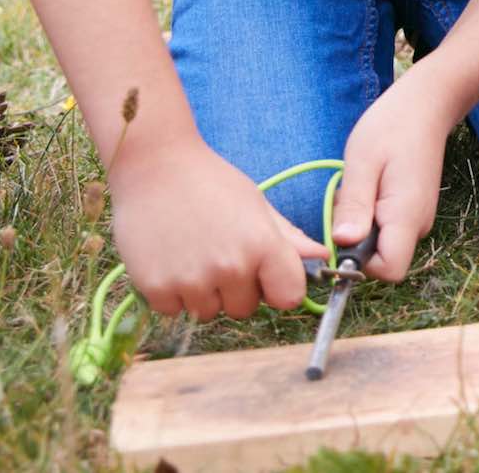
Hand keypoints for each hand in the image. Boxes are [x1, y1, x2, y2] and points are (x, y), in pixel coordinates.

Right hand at [109, 132, 323, 319]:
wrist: (154, 166)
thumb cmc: (210, 182)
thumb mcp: (256, 204)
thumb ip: (289, 238)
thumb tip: (324, 256)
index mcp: (263, 245)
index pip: (289, 297)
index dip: (279, 288)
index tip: (266, 277)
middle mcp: (230, 267)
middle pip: (244, 308)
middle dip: (236, 289)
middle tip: (219, 254)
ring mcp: (192, 280)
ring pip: (208, 312)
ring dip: (202, 292)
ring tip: (192, 253)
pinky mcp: (156, 288)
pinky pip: (173, 310)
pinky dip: (171, 293)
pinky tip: (170, 259)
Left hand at [331, 76, 458, 282]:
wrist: (426, 104)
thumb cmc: (392, 127)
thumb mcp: (362, 162)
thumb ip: (354, 205)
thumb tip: (342, 244)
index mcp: (406, 216)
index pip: (389, 270)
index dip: (360, 263)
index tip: (343, 234)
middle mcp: (418, 224)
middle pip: (382, 260)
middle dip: (355, 240)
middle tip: (348, 198)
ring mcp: (418, 218)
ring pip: (382, 244)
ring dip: (361, 225)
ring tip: (359, 185)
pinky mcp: (412, 210)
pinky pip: (386, 228)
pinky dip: (370, 215)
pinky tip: (368, 185)